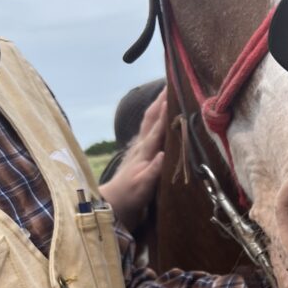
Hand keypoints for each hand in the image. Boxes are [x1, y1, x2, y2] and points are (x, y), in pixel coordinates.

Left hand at [100, 89, 166, 227]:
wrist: (113, 206)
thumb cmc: (130, 198)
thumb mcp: (143, 188)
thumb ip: (153, 171)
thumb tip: (162, 154)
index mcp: (144, 152)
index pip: (157, 127)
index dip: (166, 109)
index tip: (175, 92)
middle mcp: (141, 146)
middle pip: (151, 117)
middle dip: (161, 99)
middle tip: (172, 81)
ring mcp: (139, 149)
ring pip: (149, 121)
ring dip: (158, 106)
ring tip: (168, 92)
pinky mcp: (140, 154)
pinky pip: (150, 130)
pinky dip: (156, 119)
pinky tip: (160, 116)